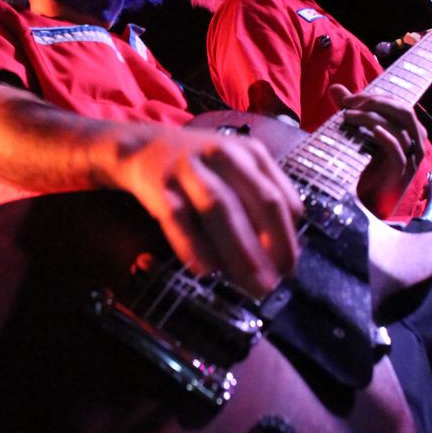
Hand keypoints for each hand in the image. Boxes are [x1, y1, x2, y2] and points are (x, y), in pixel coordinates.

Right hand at [113, 123, 302, 297]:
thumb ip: (258, 201)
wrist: (143, 147)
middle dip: (274, 246)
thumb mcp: (235, 171)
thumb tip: (279, 252)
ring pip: (220, 209)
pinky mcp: (160, 184)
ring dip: (240, 251)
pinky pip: (178, 217)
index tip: (286, 267)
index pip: (282, 198)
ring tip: (250, 285)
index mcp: (252, 154)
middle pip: (260, 202)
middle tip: (275, 283)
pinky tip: (206, 271)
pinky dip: (193, 245)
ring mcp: (191, 168)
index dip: (288, 236)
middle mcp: (225, 156)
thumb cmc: (200, 168)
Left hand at [329, 83, 426, 217]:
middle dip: (376, 102)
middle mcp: (412, 142)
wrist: (359, 203)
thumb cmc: (359, 167)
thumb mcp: (354, 133)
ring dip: (372, 117)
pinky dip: (387, 138)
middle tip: (349, 104)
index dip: (374, 97)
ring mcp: (409, 158)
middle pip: (404, 111)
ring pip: (400, 128)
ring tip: (347, 116)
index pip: (398, 103)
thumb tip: (336, 87)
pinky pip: (399, 152)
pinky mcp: (400, 174)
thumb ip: (349, 111)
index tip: (347, 99)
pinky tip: (373, 130)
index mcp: (405, 131)